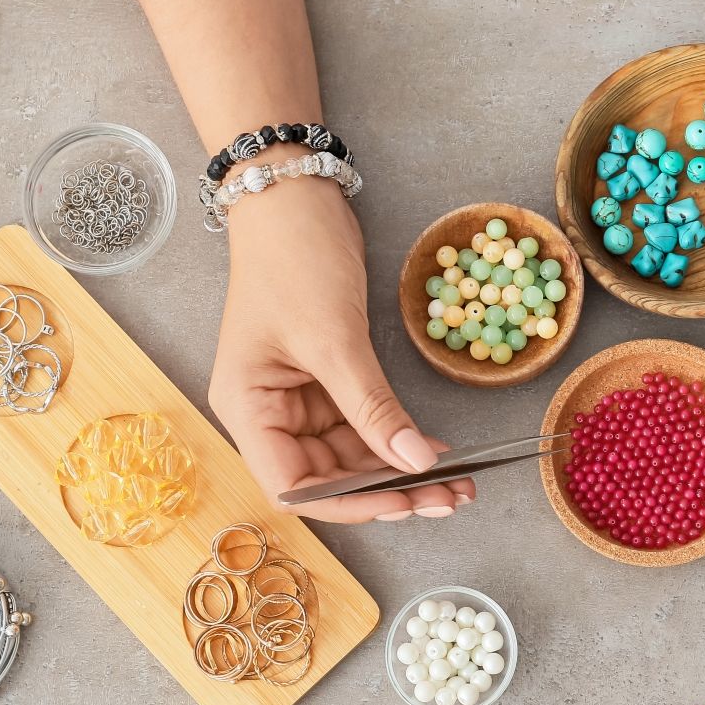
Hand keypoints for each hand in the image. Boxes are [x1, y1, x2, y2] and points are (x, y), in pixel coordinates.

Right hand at [210, 182, 473, 523]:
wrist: (294, 199)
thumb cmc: (293, 260)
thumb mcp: (334, 339)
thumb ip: (373, 408)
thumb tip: (415, 464)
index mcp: (247, 408)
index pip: (293, 487)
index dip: (349, 506)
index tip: (403, 505)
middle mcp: (266, 413)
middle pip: (328, 478)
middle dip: (388, 491)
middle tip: (449, 498)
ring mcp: (296, 398)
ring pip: (351, 457)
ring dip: (401, 470)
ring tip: (458, 482)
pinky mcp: (324, 380)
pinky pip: (363, 425)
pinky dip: (398, 438)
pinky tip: (437, 449)